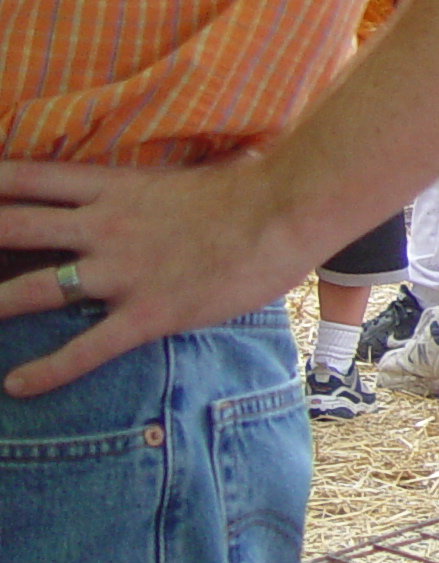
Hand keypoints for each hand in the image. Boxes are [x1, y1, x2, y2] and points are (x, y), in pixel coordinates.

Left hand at [0, 158, 312, 396]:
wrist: (286, 212)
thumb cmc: (251, 190)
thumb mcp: (185, 176)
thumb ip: (152, 186)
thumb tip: (157, 178)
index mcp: (111, 188)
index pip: (23, 179)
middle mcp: (104, 227)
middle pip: (10, 227)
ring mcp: (124, 271)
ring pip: (35, 289)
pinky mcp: (150, 312)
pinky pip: (88, 347)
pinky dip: (48, 369)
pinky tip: (15, 386)